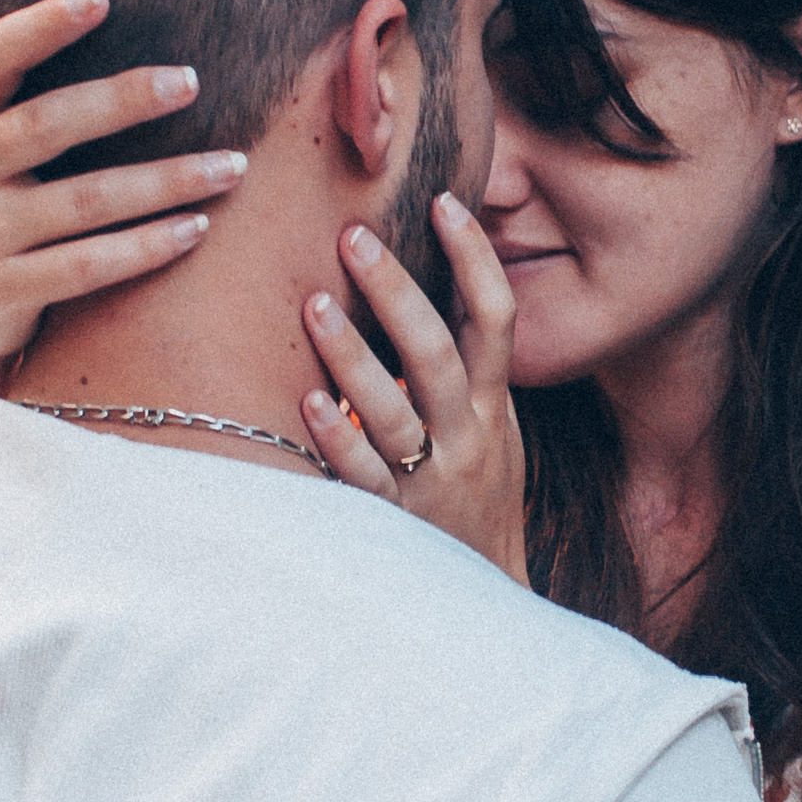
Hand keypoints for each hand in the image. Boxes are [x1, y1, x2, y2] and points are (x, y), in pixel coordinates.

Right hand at [0, 0, 243, 378]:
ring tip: (234, 164)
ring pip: (84, 202)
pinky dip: (147, 247)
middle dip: (123, 100)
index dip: (42, 26)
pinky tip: (201, 227)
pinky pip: (90, 266)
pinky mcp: (6, 293)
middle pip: (46, 125)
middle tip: (194, 80)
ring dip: (166, 182)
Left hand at [297, 198, 527, 582]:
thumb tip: (425, 280)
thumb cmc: (474, 491)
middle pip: (437, 354)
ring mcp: (430, 480)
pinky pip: (362, 477)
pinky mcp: (392, 521)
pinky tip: (305, 404)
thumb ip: (462, 366)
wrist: (484, 601)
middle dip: (396, 291)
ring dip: (352, 357)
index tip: (445, 200)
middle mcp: (468, 437)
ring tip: (313, 305)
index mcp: (493, 406)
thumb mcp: (489, 427)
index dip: (475, 259)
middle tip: (354, 235)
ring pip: (394, 412)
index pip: (496, 318)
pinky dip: (336, 439)